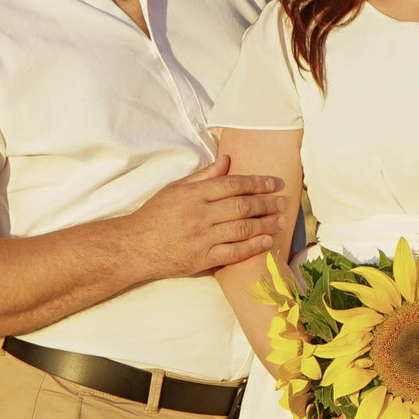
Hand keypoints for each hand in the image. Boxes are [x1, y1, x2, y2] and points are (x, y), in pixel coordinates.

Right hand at [124, 155, 290, 280]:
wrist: (134, 246)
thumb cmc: (155, 215)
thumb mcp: (176, 188)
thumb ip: (204, 175)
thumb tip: (228, 160)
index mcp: (194, 193)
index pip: (233, 184)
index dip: (257, 183)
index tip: (274, 184)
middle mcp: (200, 214)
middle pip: (242, 205)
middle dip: (267, 203)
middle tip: (284, 203)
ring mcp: (202, 237)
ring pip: (242, 228)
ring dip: (265, 224)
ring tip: (281, 221)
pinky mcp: (202, 258)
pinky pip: (233, 252)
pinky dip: (253, 247)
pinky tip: (267, 241)